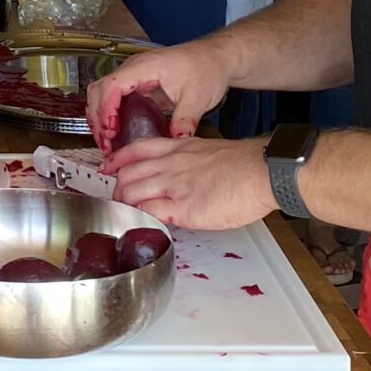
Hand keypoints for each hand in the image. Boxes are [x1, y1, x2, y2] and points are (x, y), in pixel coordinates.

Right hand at [86, 35, 233, 140]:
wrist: (215, 58)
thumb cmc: (206, 69)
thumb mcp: (198, 97)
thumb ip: (185, 120)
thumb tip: (176, 141)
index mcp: (145, 67)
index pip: (112, 85)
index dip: (106, 109)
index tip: (110, 131)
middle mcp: (134, 67)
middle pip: (100, 89)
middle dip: (98, 117)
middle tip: (106, 143)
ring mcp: (134, 73)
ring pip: (102, 91)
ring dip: (100, 115)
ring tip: (108, 140)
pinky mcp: (138, 81)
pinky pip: (113, 95)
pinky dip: (109, 113)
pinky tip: (116, 131)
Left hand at [108, 135, 275, 231]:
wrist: (261, 171)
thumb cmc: (244, 164)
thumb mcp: (208, 151)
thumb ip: (189, 161)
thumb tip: (184, 174)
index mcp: (178, 148)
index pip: (138, 149)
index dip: (119, 159)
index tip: (110, 166)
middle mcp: (171, 165)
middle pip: (129, 172)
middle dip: (117, 186)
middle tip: (116, 195)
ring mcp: (175, 186)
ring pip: (134, 192)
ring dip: (125, 203)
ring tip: (125, 211)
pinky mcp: (184, 208)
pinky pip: (151, 212)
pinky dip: (142, 217)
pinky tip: (142, 222)